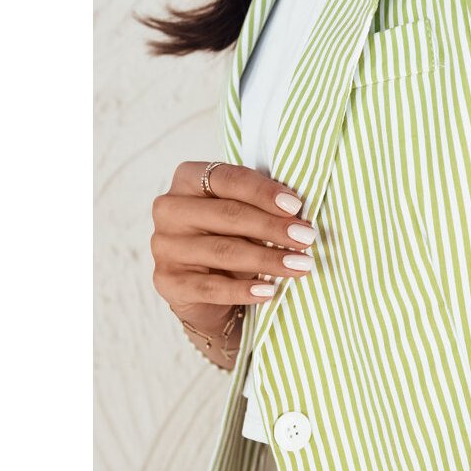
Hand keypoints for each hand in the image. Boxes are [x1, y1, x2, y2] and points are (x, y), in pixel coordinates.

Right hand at [151, 161, 316, 335]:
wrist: (206, 289)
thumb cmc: (231, 238)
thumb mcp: (245, 215)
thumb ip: (263, 207)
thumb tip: (299, 215)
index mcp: (188, 179)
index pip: (228, 179)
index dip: (263, 192)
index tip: (296, 206)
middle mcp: (170, 208)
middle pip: (228, 214)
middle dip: (273, 227)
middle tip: (306, 238)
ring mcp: (164, 245)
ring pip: (223, 251)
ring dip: (268, 259)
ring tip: (300, 265)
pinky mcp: (167, 280)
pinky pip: (211, 287)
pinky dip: (244, 290)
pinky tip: (269, 291)